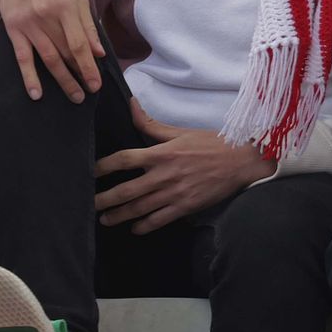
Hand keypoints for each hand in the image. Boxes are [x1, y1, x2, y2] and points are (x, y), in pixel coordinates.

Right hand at [0, 0, 103, 102]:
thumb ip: (88, 25)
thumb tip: (99, 53)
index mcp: (66, 7)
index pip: (79, 44)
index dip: (89, 66)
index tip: (97, 84)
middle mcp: (46, 17)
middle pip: (65, 54)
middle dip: (78, 76)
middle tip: (88, 95)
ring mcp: (28, 24)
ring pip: (47, 58)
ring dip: (61, 80)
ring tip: (73, 96)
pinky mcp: (12, 29)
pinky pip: (22, 57)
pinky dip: (29, 77)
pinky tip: (36, 94)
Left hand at [93, 99, 275, 233]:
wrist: (242, 162)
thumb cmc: (212, 144)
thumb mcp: (181, 131)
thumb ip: (151, 124)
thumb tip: (131, 105)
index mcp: (162, 153)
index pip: (124, 160)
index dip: (103, 167)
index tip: (91, 173)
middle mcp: (165, 174)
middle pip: (126, 190)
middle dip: (104, 200)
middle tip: (89, 204)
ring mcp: (175, 192)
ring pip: (139, 208)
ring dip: (119, 215)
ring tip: (106, 219)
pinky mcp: (186, 206)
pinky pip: (158, 220)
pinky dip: (144, 226)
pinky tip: (135, 227)